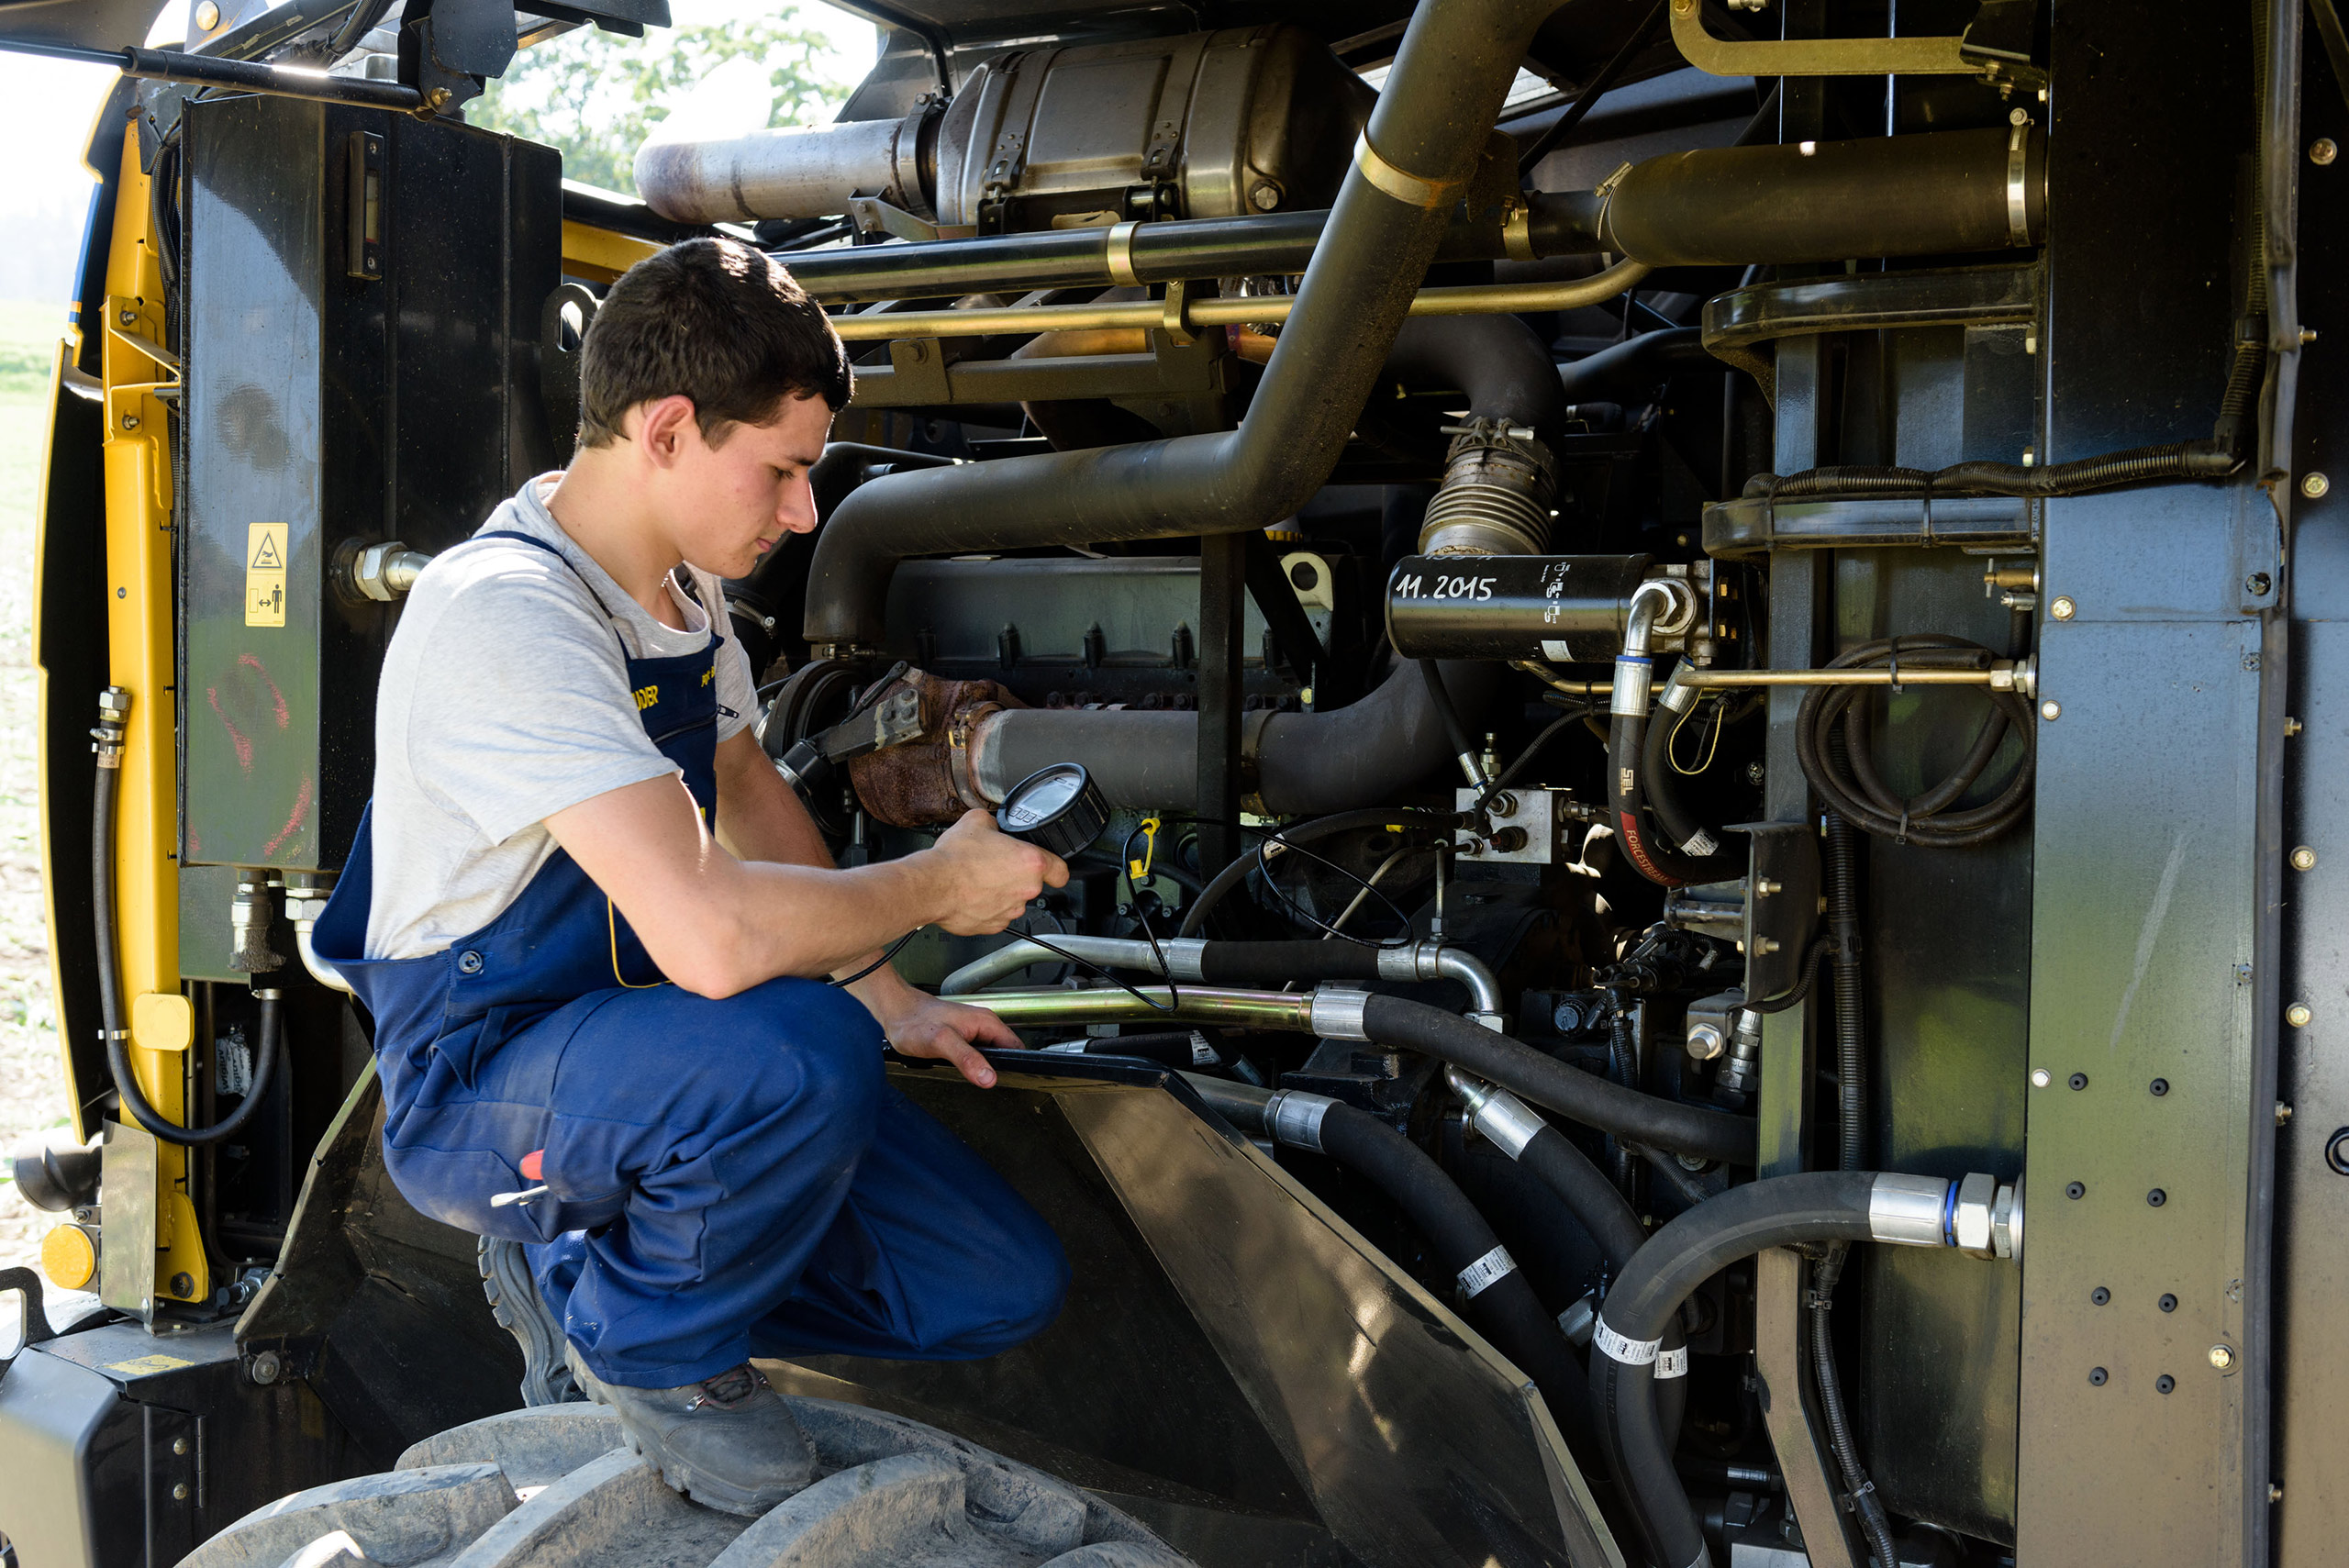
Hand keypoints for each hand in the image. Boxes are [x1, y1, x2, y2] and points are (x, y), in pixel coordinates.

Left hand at [871, 990, 1024, 1087]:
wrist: (895, 1013)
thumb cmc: (914, 1022)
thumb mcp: (942, 1042)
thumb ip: (967, 1059)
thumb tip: (989, 1077)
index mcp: (986, 1022)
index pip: (1015, 1047)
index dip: (1017, 1065)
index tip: (1012, 1082)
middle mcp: (982, 1025)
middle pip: (1005, 1052)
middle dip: (1001, 1070)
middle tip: (988, 1084)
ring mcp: (972, 1031)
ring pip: (991, 1055)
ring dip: (986, 1068)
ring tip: (975, 1078)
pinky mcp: (962, 1038)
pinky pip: (977, 1054)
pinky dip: (974, 1065)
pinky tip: (964, 1071)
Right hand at [923, 810, 1067, 934]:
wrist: (932, 885)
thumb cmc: (954, 858)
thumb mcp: (977, 821)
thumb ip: (994, 823)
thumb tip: (992, 825)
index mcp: (1031, 863)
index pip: (1061, 871)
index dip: (1056, 868)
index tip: (1050, 868)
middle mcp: (1025, 889)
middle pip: (1032, 884)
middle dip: (1016, 875)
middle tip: (996, 864)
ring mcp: (1010, 911)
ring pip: (1013, 900)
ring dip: (1001, 891)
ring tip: (979, 878)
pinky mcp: (992, 926)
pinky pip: (996, 914)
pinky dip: (986, 906)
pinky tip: (972, 894)